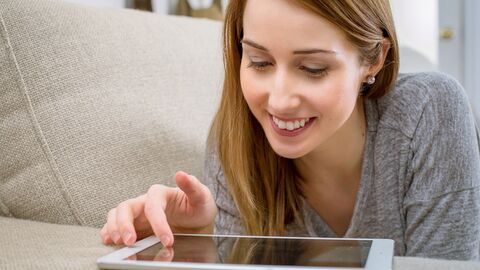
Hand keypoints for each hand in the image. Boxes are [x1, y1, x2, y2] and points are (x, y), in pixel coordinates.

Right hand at [100, 171, 216, 246]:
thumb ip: (193, 186)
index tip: (168, 240)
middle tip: (130, 241)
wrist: (197, 222)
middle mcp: (145, 202)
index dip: (158, 223)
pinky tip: (110, 241)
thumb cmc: (198, 207)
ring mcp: (137, 215)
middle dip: (124, 224)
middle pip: (126, 207)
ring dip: (114, 228)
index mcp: (160, 194)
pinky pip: (114, 226)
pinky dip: (109, 232)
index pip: (153, 205)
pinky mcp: (134, 226)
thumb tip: (181, 174)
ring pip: (116, 215)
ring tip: (119, 242)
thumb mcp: (202, 197)